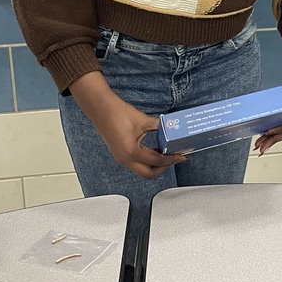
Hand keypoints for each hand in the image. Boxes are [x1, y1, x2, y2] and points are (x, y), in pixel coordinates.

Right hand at [69, 71, 185, 178]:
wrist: (101, 107)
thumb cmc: (118, 113)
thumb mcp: (144, 121)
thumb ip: (160, 128)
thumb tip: (172, 130)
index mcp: (131, 153)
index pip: (156, 161)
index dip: (171, 159)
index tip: (180, 156)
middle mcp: (125, 159)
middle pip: (148, 173)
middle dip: (163, 167)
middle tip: (174, 158)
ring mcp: (120, 158)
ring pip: (142, 169)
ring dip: (155, 164)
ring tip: (166, 153)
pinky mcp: (119, 154)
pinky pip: (136, 163)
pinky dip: (147, 160)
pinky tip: (154, 149)